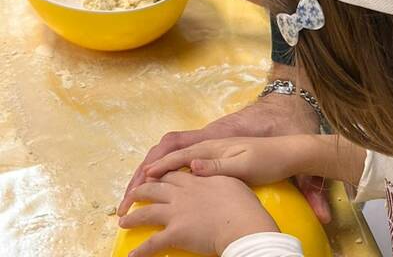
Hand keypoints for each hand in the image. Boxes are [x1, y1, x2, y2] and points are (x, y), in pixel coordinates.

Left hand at [119, 172, 277, 256]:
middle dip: (140, 192)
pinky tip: (132, 255)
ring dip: (133, 217)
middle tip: (132, 196)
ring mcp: (176, 213)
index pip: (171, 175)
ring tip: (124, 221)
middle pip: (153, 189)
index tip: (153, 177)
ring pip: (147, 213)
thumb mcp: (230, 180)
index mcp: (195, 182)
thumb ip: (213, 174)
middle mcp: (181, 195)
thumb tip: (204, 171)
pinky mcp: (175, 233)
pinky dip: (141, 251)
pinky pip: (153, 243)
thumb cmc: (243, 205)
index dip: (160, 175)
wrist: (242, 224)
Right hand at [144, 136, 305, 184]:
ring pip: (172, 152)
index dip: (155, 170)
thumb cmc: (273, 155)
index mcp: (212, 143)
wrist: (292, 141)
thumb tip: (191, 166)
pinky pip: (182, 157)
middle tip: (129, 194)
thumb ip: (220, 166)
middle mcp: (207, 141)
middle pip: (166, 150)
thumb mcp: (249, 164)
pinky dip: (167, 168)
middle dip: (145, 170)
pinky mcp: (215, 150)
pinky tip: (163, 183)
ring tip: (137, 190)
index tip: (137, 186)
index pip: (175, 154)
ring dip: (153, 168)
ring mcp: (210, 144)